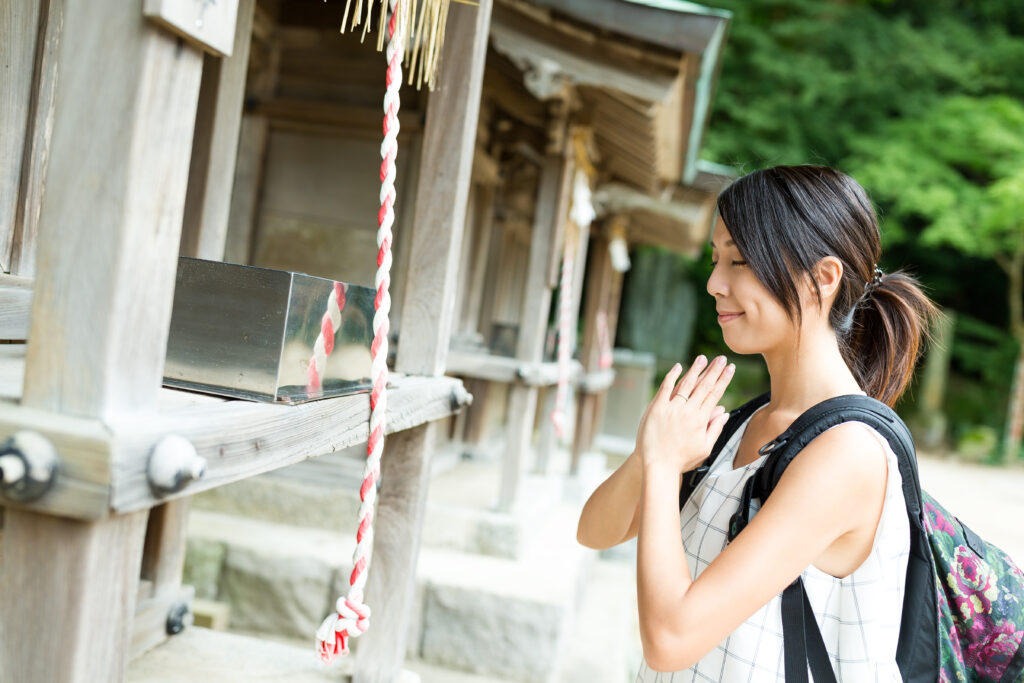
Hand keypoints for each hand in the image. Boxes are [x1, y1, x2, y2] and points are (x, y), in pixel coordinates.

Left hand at [636, 355, 734, 473]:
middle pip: (703, 386)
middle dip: (714, 370)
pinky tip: (678, 367)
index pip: (715, 394)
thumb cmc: (681, 459)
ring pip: (686, 384)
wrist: (658, 465)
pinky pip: (665, 388)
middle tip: (722, 358)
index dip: (724, 380)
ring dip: (695, 369)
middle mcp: (687, 411)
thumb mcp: (704, 448)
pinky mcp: (656, 408)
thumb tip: (724, 412)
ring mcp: (671, 408)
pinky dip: (672, 376)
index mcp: (700, 420)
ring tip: (703, 358)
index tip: (730, 368)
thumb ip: (715, 428)